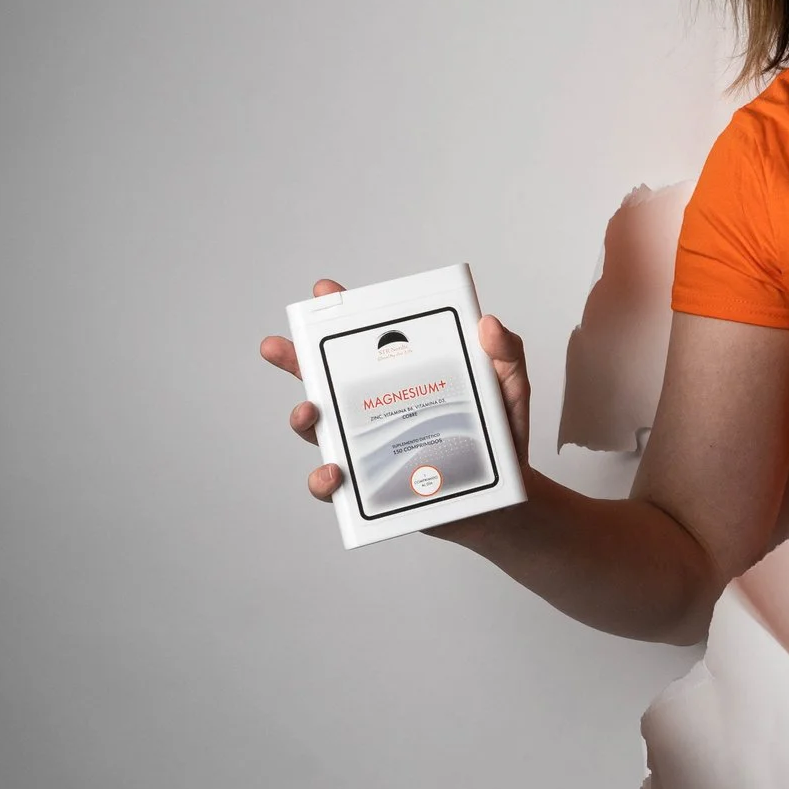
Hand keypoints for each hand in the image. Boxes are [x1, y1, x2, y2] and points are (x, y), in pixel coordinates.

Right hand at [261, 278, 534, 506]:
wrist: (506, 496)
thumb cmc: (501, 435)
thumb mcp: (510, 387)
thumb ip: (506, 354)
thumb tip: (488, 324)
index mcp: (405, 376)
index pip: (367, 342)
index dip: (340, 316)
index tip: (324, 291)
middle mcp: (378, 407)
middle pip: (325, 379)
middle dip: (295, 360)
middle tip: (278, 347)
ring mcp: (369, 447)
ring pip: (318, 430)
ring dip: (303, 418)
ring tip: (310, 411)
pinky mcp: (370, 488)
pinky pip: (335, 486)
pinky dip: (325, 480)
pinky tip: (335, 472)